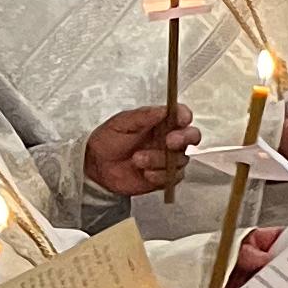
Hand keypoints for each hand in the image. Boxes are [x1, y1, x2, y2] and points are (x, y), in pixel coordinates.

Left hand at [85, 103, 200, 198]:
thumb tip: (164, 110)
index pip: (182, 115)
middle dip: (184, 138)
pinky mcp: (165, 177)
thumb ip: (144, 115)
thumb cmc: (108, 140)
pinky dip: (159, 176)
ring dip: (159, 160)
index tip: (181, 119)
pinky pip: (172, 177)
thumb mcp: (122, 123)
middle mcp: (169, 139)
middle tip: (169, 141)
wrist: (96, 166)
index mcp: (161, 122)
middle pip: (192, 136)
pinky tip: (145, 173)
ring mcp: (169, 159)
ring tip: (137, 159)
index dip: (185, 116)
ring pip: (180, 159)